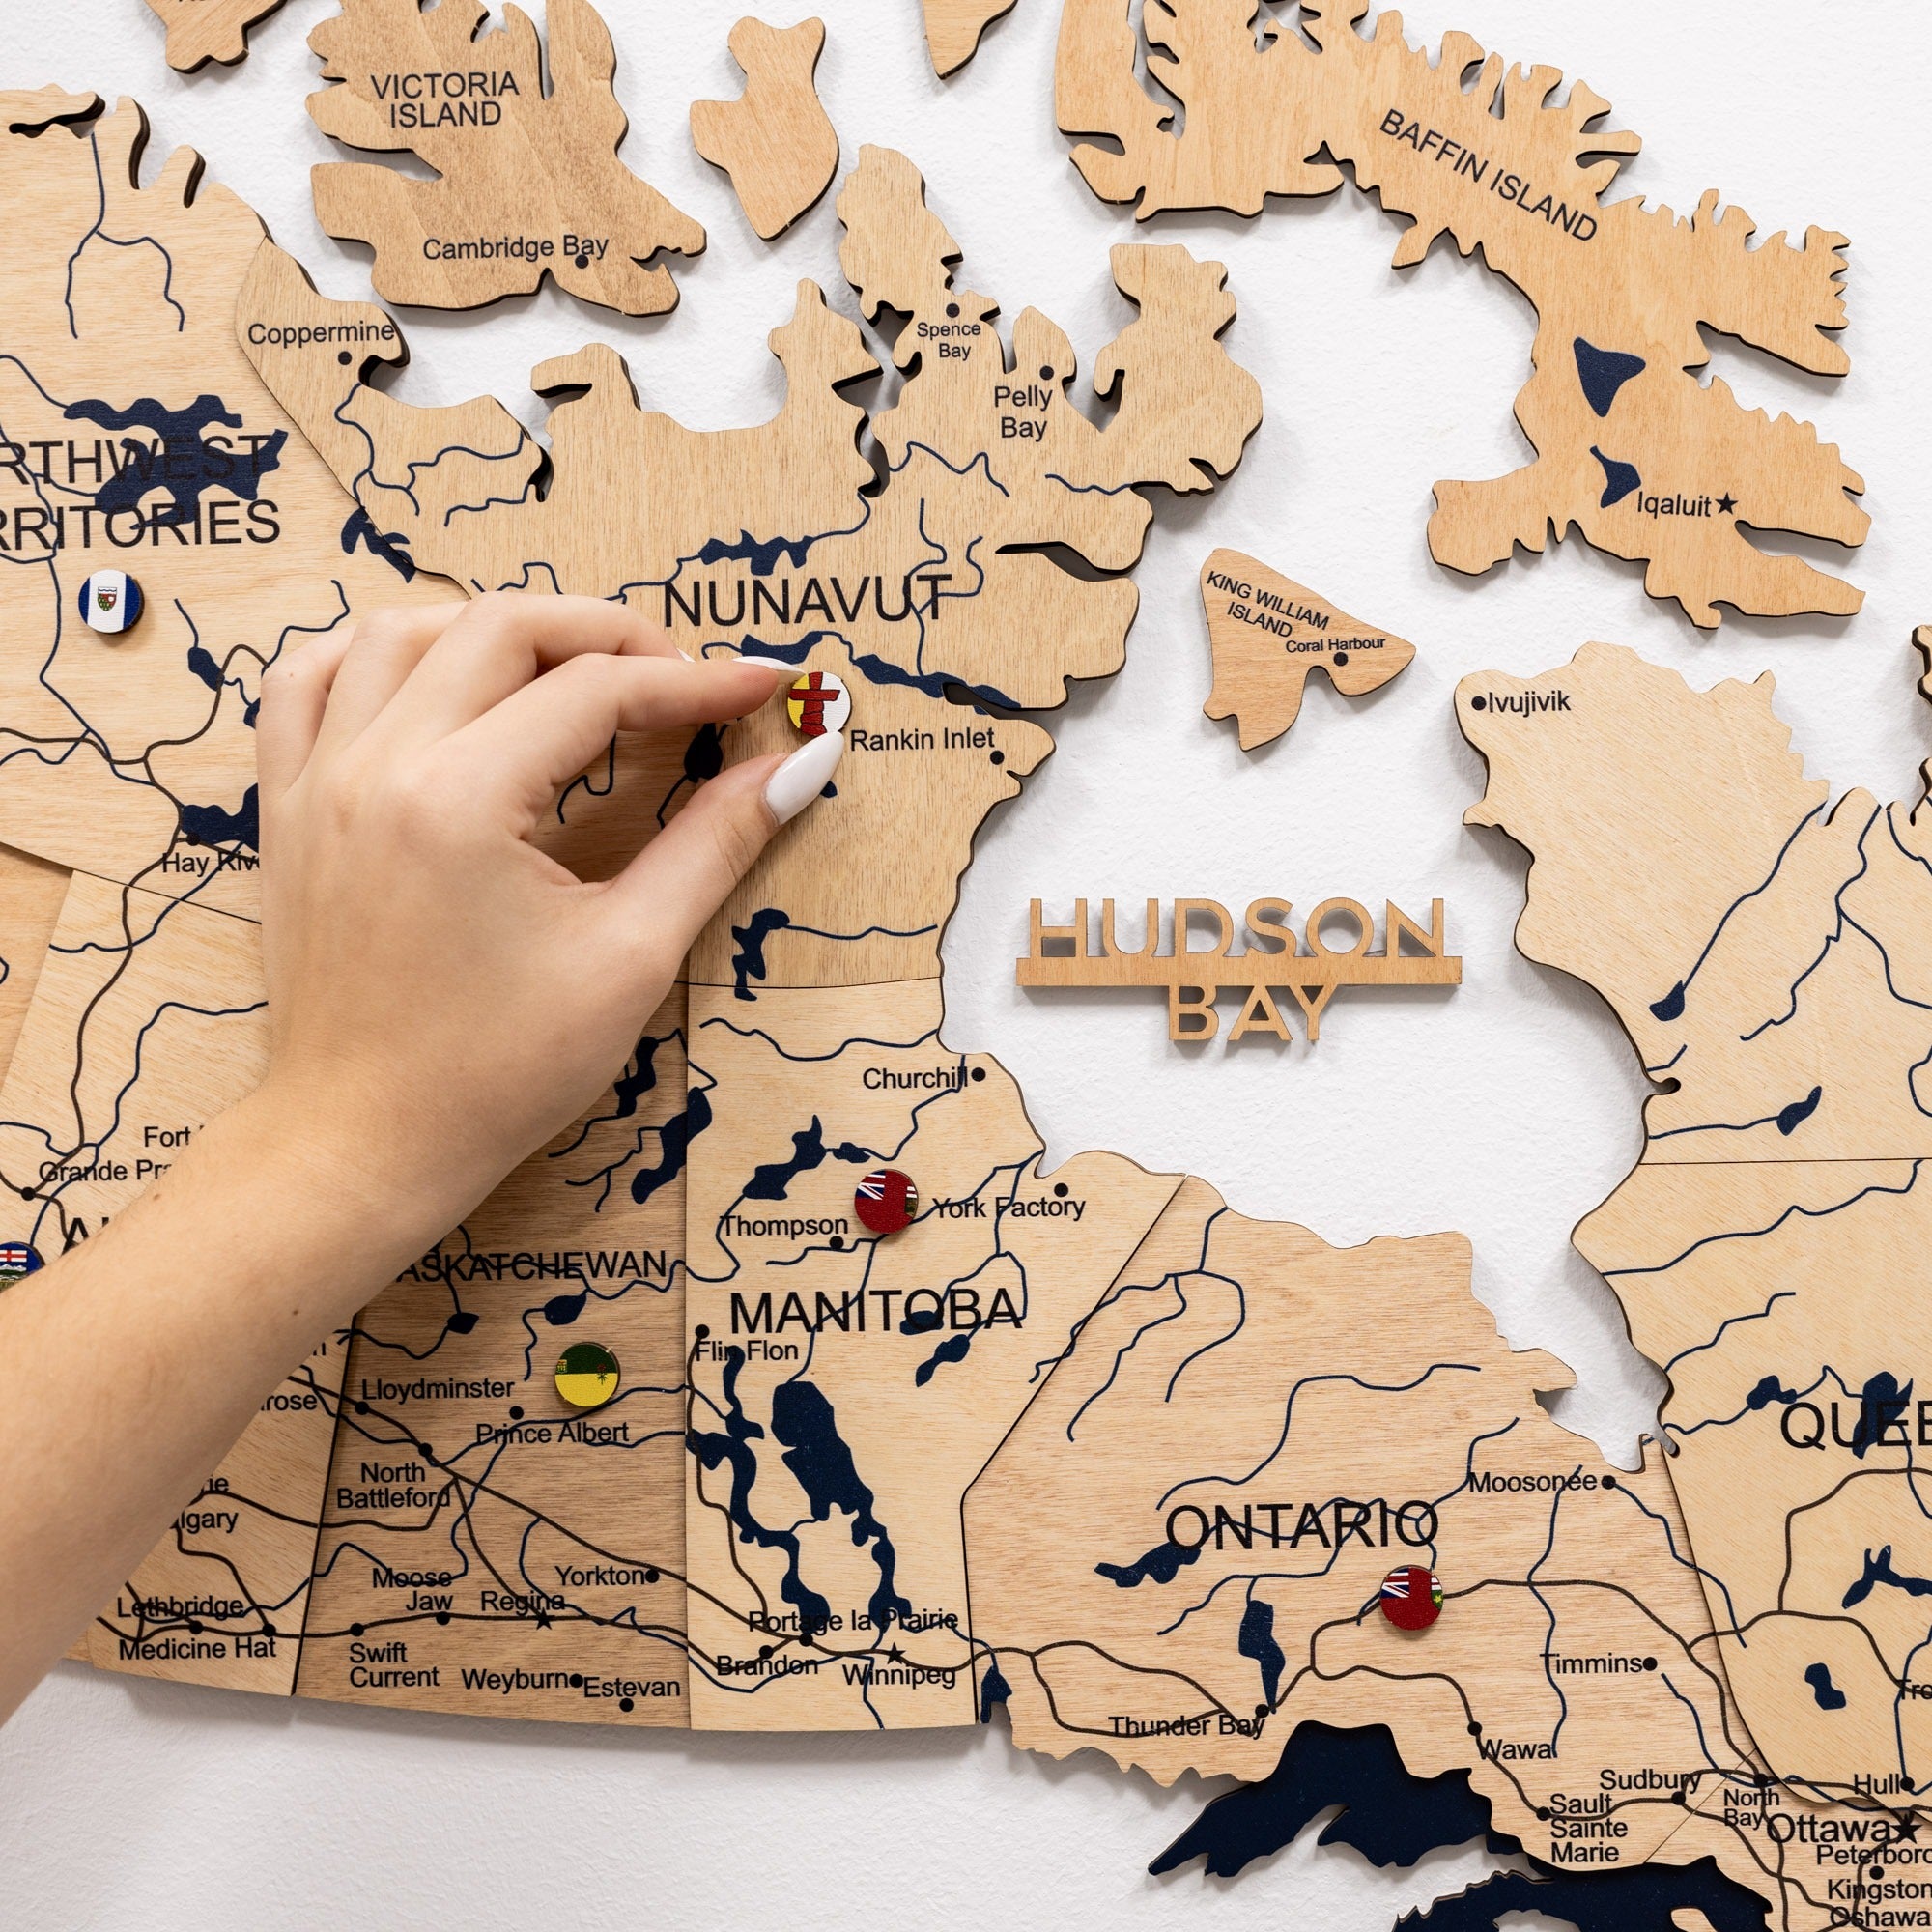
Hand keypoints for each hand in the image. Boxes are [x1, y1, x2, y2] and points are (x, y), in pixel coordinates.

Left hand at [253, 592, 839, 1245]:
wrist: (364, 1145)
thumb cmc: (497, 1073)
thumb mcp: (629, 958)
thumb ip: (714, 844)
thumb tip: (799, 765)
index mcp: (461, 800)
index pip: (598, 689)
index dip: (695, 679)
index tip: (762, 685)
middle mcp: (377, 766)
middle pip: (504, 627)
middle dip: (610, 634)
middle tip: (680, 677)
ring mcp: (318, 781)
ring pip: (400, 630)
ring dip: (497, 628)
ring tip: (569, 670)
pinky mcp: (287, 810)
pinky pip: (308, 682)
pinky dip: (373, 654)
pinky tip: (433, 676)